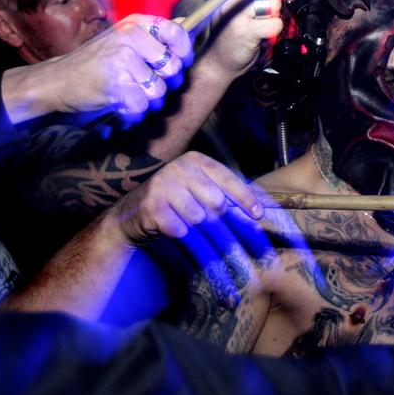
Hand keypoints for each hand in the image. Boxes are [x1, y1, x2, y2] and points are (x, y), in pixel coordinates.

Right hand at [3, 14, 192, 123]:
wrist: (56, 81)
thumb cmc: (95, 62)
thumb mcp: (122, 38)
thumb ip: (153, 36)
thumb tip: (188, 25)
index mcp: (136, 24)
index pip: (178, 33)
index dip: (184, 53)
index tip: (177, 64)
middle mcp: (130, 37)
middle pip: (173, 68)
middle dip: (165, 84)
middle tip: (144, 86)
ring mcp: (122, 60)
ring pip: (160, 91)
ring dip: (148, 102)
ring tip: (129, 96)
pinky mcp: (115, 84)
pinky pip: (142, 106)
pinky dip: (133, 113)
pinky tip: (120, 107)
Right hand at [108, 151, 263, 244]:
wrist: (132, 214)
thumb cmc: (175, 202)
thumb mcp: (201, 190)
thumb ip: (227, 194)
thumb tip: (262, 209)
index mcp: (197, 160)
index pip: (229, 179)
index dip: (246, 198)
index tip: (259, 216)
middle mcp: (180, 168)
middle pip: (216, 201)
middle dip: (221, 218)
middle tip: (218, 227)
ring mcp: (163, 185)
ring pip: (199, 217)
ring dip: (200, 229)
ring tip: (194, 229)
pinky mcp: (151, 206)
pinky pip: (179, 228)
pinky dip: (181, 234)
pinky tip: (174, 230)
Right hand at [200, 0, 282, 79]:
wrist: (217, 61)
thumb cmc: (228, 25)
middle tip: (259, 3)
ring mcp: (235, 11)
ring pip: (272, 0)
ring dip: (270, 13)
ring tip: (257, 21)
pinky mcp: (246, 30)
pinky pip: (275, 22)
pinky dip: (272, 29)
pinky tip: (260, 33)